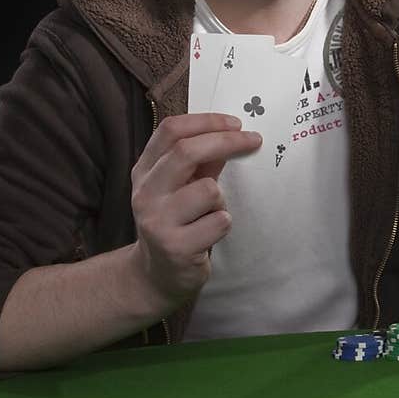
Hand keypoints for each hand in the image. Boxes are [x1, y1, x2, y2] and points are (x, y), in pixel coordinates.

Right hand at [128, 112, 260, 311]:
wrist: (158, 276)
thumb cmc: (177, 223)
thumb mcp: (182, 188)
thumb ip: (201, 162)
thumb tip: (232, 132)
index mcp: (145, 171)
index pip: (170, 131)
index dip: (206, 121)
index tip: (235, 124)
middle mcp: (146, 193)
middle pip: (186, 151)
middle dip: (226, 142)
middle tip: (254, 140)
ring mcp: (157, 220)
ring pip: (209, 189)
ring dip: (221, 200)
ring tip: (210, 215)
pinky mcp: (175, 247)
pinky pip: (219, 221)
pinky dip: (222, 225)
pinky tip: (208, 235)